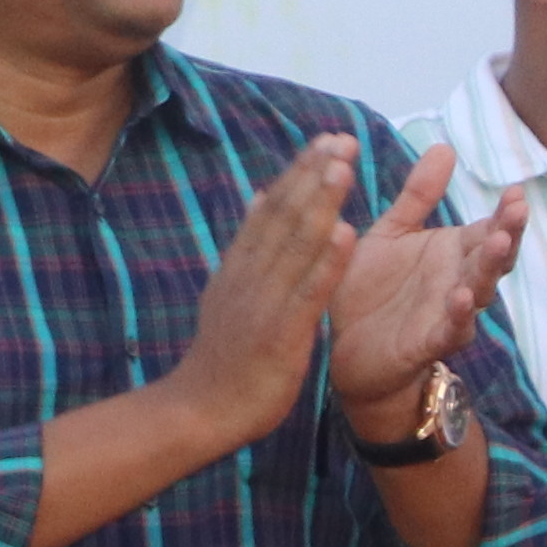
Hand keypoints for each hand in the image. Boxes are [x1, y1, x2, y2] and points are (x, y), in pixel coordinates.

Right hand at [166, 134, 364, 449]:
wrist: (198, 410)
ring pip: (295, 246)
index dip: (300, 173)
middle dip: (312, 175)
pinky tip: (349, 234)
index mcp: (241, 266)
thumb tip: (262, 196)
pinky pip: (308, 293)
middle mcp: (249, 276)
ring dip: (320, 203)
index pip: (272, 210)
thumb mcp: (231, 291)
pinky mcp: (280, 333)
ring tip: (343, 167)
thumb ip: (250, 247)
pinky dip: (327, 262)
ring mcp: (263, 302)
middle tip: (339, 137)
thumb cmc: (224, 355)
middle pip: (283, 216)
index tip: (325, 139)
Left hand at [332, 148, 530, 440]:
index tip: (517, 191)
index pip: (490, 229)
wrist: (344, 350)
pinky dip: (458, 317)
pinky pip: (449, 330)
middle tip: (516, 212)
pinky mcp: (426, 343)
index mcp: (453, 253)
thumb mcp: (392, 233)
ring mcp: (447, 313)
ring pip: (479, 291)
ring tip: (499, 245)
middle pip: (493, 257)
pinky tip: (461, 298)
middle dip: (508, 235)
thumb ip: (419, 195)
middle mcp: (458, 281)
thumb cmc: (371, 290)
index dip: (506, 214)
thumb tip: (445, 147)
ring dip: (490, 270)